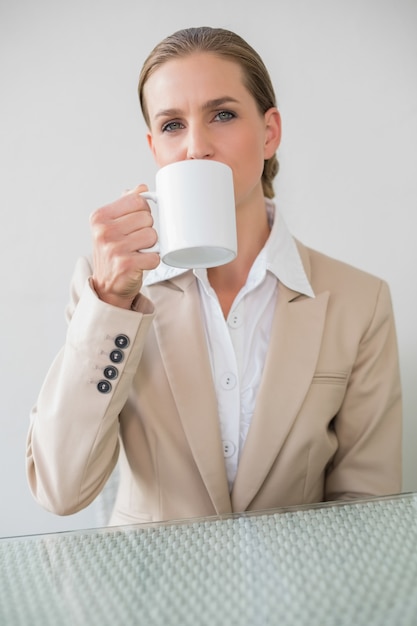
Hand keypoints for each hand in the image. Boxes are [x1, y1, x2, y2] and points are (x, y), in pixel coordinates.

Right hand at [90, 184, 159, 308]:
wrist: (107, 286)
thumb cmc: (113, 253)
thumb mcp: (113, 225)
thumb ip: (126, 204)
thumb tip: (141, 187)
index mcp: (100, 217)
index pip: (137, 201)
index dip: (143, 212)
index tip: (135, 224)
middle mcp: (103, 231)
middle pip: (147, 218)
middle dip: (146, 231)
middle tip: (134, 243)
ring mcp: (113, 248)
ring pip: (153, 236)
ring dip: (150, 246)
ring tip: (137, 253)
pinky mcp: (125, 264)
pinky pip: (155, 256)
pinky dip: (152, 261)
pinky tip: (139, 264)